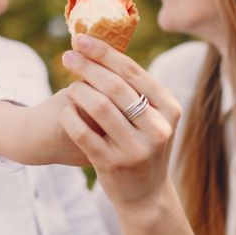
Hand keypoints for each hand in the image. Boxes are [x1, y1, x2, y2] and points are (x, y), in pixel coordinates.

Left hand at [60, 34, 181, 209]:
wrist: (146, 195)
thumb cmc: (145, 145)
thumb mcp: (154, 118)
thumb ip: (137, 90)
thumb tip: (101, 49)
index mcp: (170, 108)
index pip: (133, 71)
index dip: (104, 52)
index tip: (81, 39)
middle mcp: (158, 128)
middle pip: (115, 86)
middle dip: (87, 66)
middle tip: (67, 55)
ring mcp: (136, 149)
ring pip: (99, 107)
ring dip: (78, 90)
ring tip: (69, 85)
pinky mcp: (113, 165)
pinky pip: (84, 133)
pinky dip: (70, 116)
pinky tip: (65, 109)